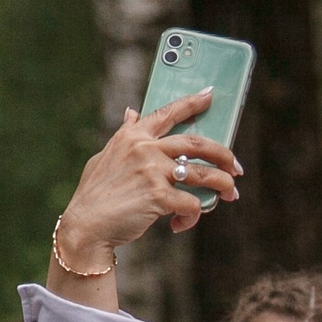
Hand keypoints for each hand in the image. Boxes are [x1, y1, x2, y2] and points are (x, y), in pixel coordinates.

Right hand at [51, 93, 242, 277]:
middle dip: (223, 154)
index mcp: (133, 136)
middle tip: (235, 165)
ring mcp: (152, 171)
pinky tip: (181, 224)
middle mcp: (145, 148)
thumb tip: (132, 113)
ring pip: (203, 174)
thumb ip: (123, 135)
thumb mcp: (105, 157)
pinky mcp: (158, 197)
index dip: (192, 103)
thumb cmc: (95, 195)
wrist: (86, 227)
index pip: (168, 113)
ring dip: (222, 184)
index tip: (210, 94)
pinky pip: (191, 204)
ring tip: (230, 194)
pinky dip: (192, 216)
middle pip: (197, 143)